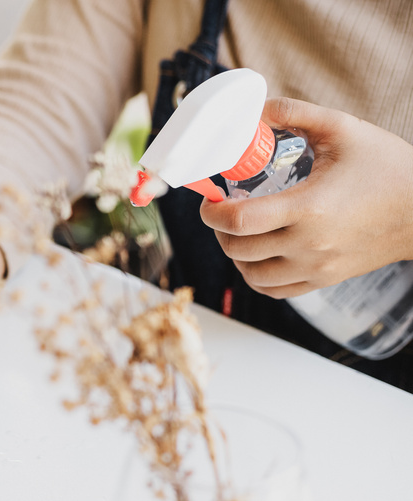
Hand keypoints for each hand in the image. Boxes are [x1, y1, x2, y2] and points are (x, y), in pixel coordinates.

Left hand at [200, 97, 412, 297]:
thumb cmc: (388, 168)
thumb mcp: (344, 129)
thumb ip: (296, 114)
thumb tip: (256, 111)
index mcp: (309, 208)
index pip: (239, 221)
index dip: (212, 211)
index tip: (210, 198)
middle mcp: (309, 245)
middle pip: (238, 249)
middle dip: (219, 229)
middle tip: (221, 210)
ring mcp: (316, 268)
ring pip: (251, 276)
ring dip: (234, 255)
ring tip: (238, 232)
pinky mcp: (323, 280)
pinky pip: (274, 290)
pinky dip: (256, 276)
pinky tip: (258, 254)